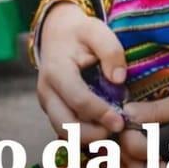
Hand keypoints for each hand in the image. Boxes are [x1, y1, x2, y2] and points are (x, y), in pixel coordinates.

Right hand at [37, 2, 126, 142]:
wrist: (57, 33)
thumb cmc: (80, 33)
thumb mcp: (96, 30)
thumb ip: (110, 50)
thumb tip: (119, 78)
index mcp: (56, 71)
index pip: (78, 100)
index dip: (100, 113)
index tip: (121, 121)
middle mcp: (46, 91)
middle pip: (65, 125)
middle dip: (92, 134)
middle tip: (117, 129)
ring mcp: (47, 103)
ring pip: (63, 132)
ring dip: (88, 137)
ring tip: (112, 130)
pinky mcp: (53, 110)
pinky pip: (66, 129)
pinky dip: (84, 134)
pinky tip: (103, 128)